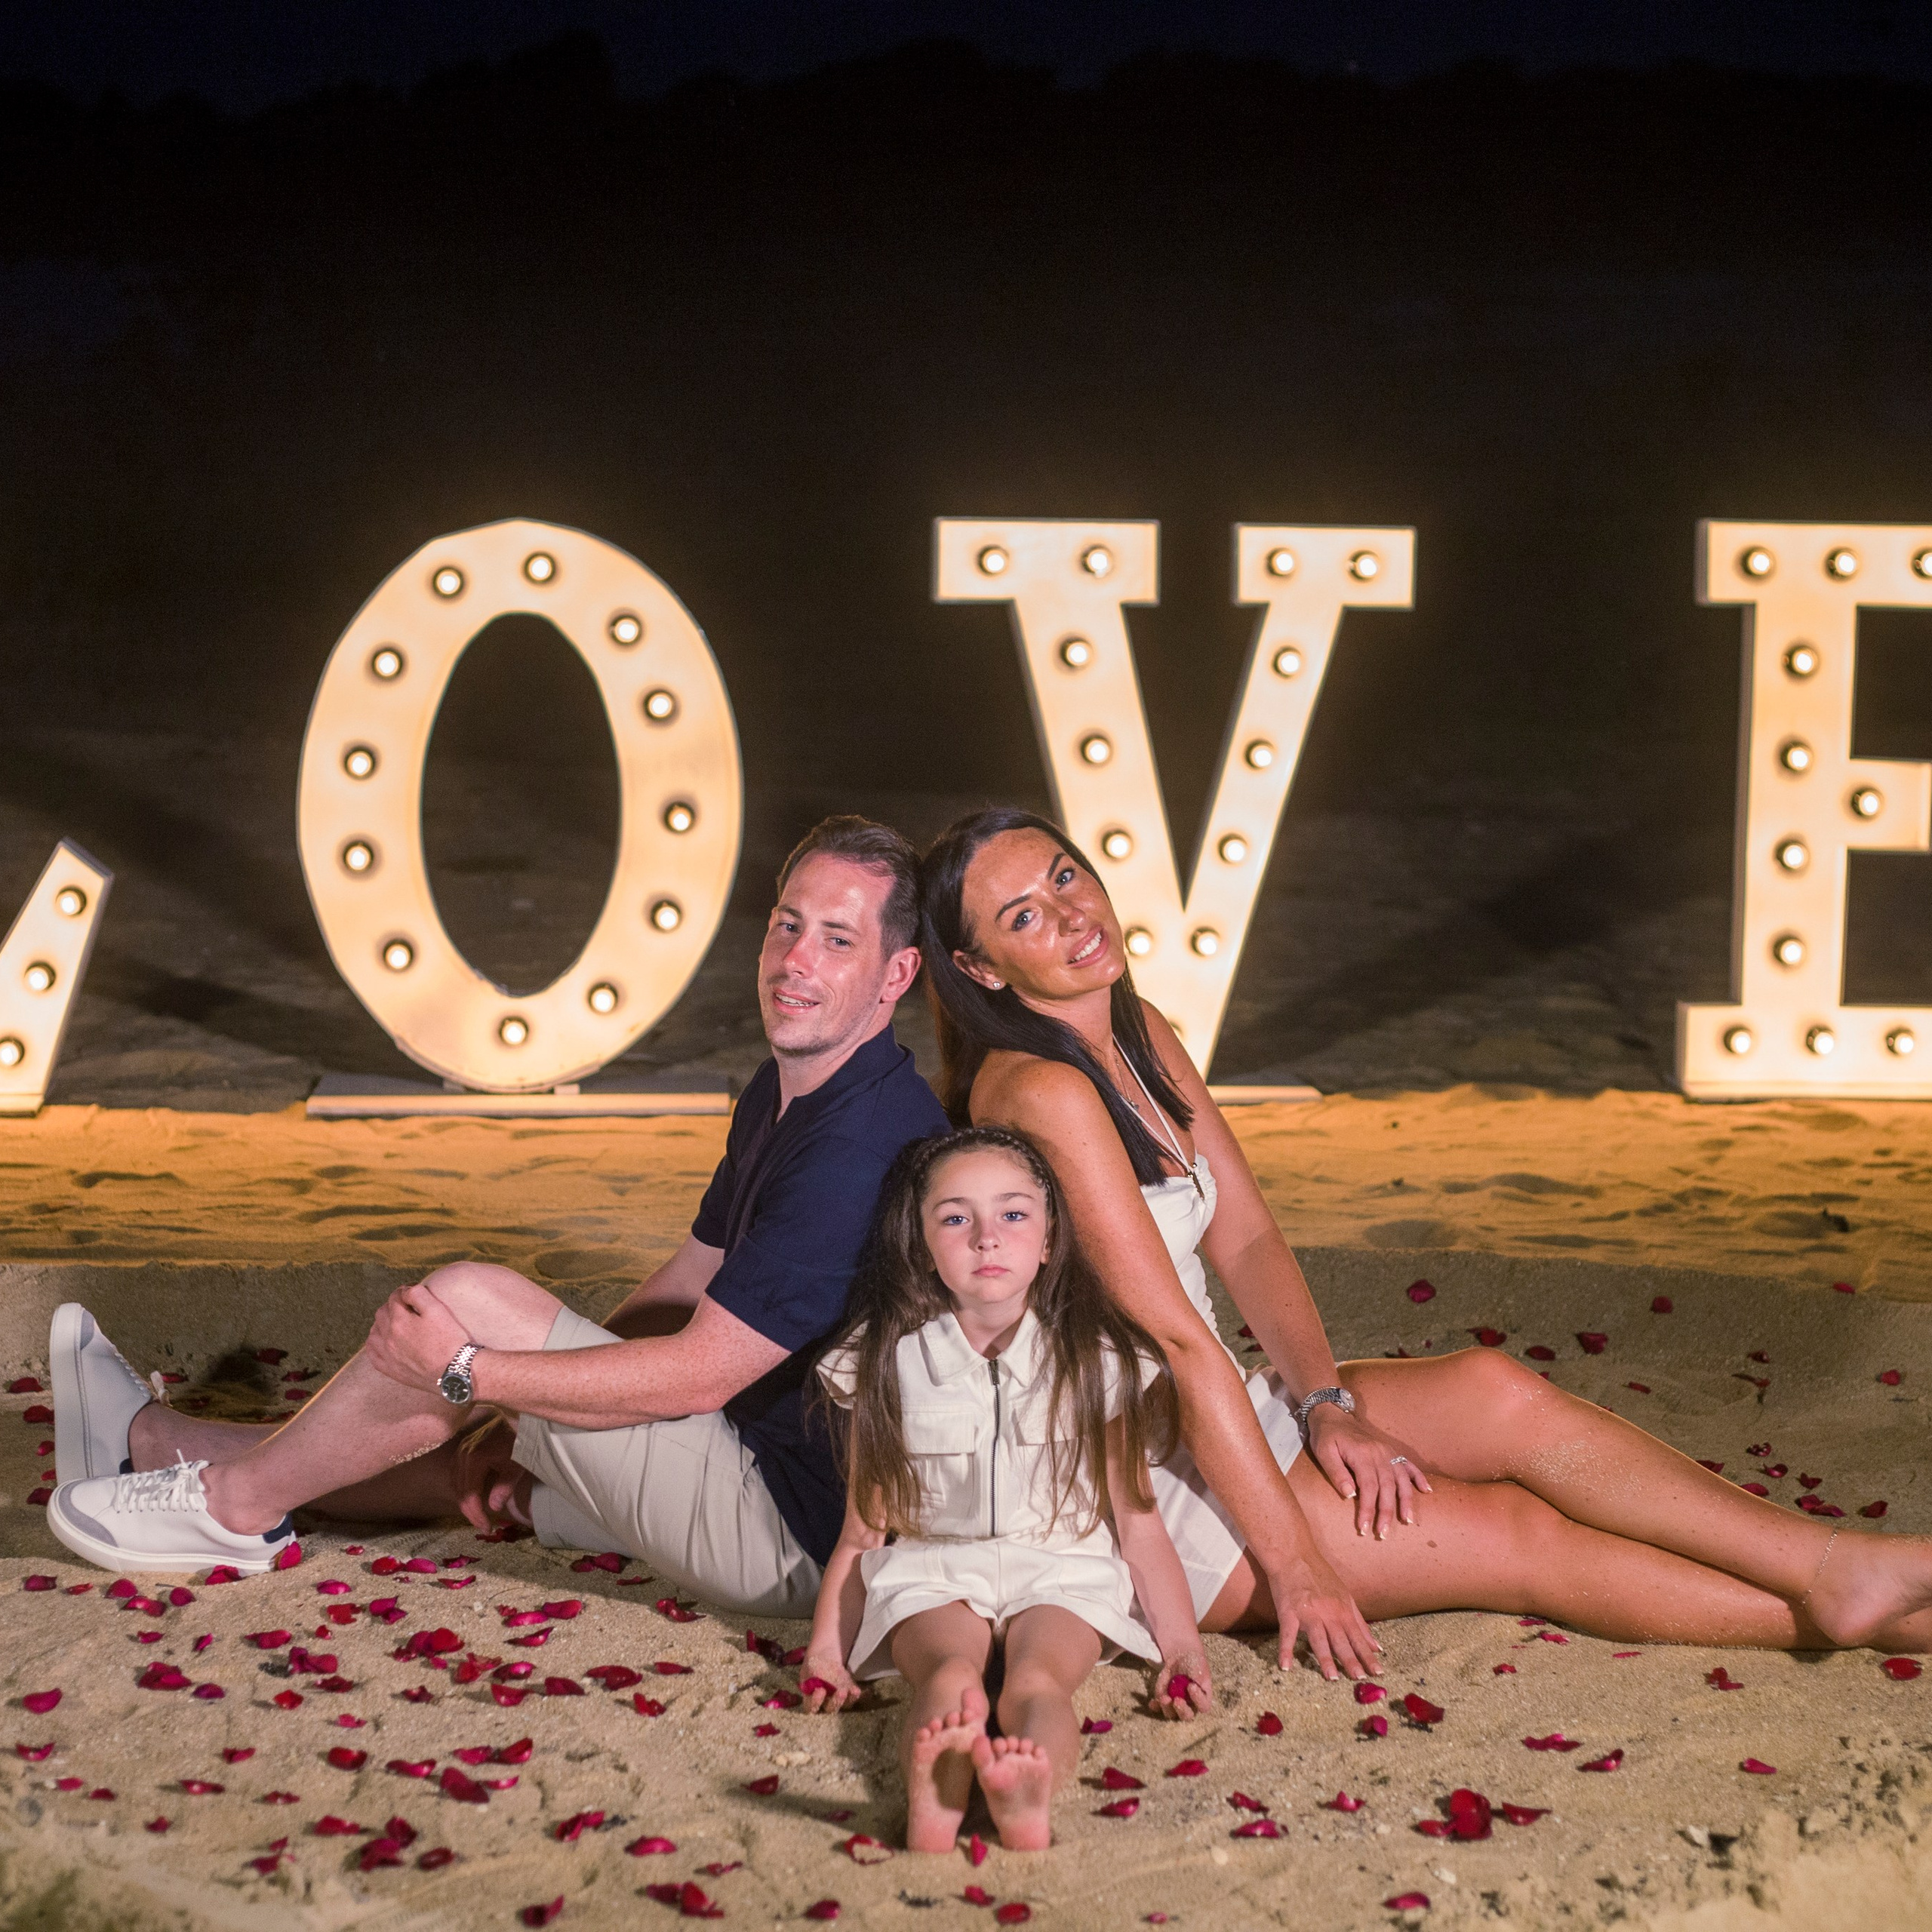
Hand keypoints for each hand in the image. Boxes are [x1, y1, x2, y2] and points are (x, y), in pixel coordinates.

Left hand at [365, 1282, 472, 1395]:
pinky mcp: (390, 1370)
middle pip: (382, 1313)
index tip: (413, 1292)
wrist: (454, 1371)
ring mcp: (387, 1355)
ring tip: (396, 1322)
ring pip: (374, 1332)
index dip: (404, 1291)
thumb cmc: (449, 1339)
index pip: (394, 1297)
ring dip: (382, 1323)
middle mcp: (388, 1337)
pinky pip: (372, 1354)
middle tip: (407, 1306)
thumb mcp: (438, 1309)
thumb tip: (405, 1290)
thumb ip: (418, 1294)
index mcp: (399, 1320)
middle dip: (392, 1305)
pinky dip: (375, 1344)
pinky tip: (384, 1342)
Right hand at [452, 1413, 523, 1531]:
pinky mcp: (463, 1448)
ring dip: (465, 1502)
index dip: (476, 1515)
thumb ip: (505, 1487)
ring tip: (478, 1515)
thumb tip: (492, 1508)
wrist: (518, 1417)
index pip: (469, 1496)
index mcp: (474, 1459)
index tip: (487, 1528)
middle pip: (460, 1492)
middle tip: (484, 1526)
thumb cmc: (520, 1439)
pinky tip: (472, 1497)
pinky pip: (456, 1474)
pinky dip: (462, 1489)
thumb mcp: (517, 1464)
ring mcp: (460, 1450)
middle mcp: (462, 1455)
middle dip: (471, 1512)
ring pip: (455, 1484)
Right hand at [799, 1652, 860, 1713]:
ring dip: (845, 1700)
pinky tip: (855, 1690)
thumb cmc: (815, 1662)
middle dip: (835, 1702)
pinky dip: (854, 1695)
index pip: (811, 1708)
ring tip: (845, 1690)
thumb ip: (815, 1675)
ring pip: (842, 1706)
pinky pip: (852, 1698)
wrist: (826, 1654)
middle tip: (840, 1692)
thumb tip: (821, 1683)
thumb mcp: (812, 1666)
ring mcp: (837, 1698)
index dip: (815, 1703)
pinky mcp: (848, 1693)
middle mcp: (824, 1702)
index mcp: (810, 1697)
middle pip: (830, 1709)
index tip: (820, 1690)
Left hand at [1150, 1646, 1211, 1718]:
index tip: (1191, 1686)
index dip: (1198, 1699)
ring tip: (1164, 1698)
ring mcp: (1175, 1705)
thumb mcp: (1199, 1669)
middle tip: (1177, 1700)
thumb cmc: (1194, 1664)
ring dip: (1167, 1707)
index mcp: (1203, 1700)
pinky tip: (1153, 1702)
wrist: (1181, 1658)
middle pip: (1186, 1716)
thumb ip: (1198, 1678)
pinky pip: (1158, 1707)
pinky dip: (1155, 1706)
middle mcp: (1190, 1706)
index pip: (1203, 1707)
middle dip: (1181, 1710)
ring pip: (1171, 1714)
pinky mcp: (1163, 1700)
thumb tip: (1190, 1685)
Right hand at [1265, 1550, 1381, 1681]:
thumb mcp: (1345, 1595)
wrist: (1294, 1555)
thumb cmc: (1319, 1575)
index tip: (1377, 1672)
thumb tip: (1375, 1646)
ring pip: (1319, 1639)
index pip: (1358, 1637)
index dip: (1368, 1655)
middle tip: (1359, 1678)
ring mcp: (1308, 1613)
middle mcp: (1328, 1613)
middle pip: (1341, 1640)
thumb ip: (1359, 1622)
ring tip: (1332, 1678)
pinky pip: (1288, 1634)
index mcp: (1342, 1609)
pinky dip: (1285, 1650)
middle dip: (1351, 1660)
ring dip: (1325, 1658)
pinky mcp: (1288, 1612)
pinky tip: (1285, 1666)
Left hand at [1304, 1405, 1431, 1539]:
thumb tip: (1349, 1494)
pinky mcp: (1391, 1451)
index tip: (1364, 1528)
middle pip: (1387, 1487)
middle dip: (1386, 1512)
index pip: (1368, 1487)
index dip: (1368, 1509)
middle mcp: (1379, 1454)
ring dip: (1406, 1501)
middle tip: (1383, 1533)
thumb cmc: (1327, 1437)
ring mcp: (1388, 1452)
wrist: (1333, 1415)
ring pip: (1401, 1480)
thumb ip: (1336, 1472)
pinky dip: (1419, 1478)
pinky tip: (1427, 1491)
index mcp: (1362, 1455)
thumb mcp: (1323, 1452)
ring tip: (1408, 1520)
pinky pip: (1409, 1465)